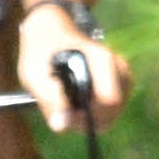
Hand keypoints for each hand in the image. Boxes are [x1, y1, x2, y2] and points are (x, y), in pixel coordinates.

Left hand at [20, 3, 130, 133]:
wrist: (51, 32)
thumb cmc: (40, 52)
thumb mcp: (34, 75)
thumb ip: (49, 101)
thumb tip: (62, 126)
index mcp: (102, 60)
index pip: (109, 102)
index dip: (87, 117)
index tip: (65, 116)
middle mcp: (119, 67)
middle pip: (112, 111)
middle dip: (87, 119)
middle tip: (63, 112)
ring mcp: (124, 75)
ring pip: (112, 114)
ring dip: (90, 117)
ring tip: (68, 104)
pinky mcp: (122, 83)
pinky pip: (112, 110)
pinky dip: (95, 112)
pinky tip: (78, 101)